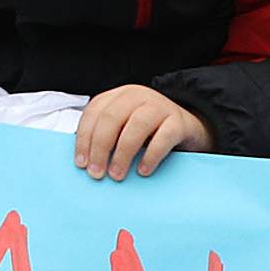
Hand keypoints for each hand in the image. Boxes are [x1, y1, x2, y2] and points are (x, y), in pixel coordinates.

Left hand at [74, 84, 213, 180]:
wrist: (189, 127)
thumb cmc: (150, 131)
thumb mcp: (124, 127)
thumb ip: (105, 136)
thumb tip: (84, 161)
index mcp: (119, 96)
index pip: (94, 112)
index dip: (84, 138)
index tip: (81, 163)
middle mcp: (138, 96)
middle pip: (111, 118)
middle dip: (100, 147)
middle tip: (96, 172)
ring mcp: (160, 106)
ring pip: (136, 125)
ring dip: (122, 153)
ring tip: (117, 174)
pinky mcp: (179, 121)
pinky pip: (164, 137)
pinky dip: (151, 155)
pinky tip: (143, 170)